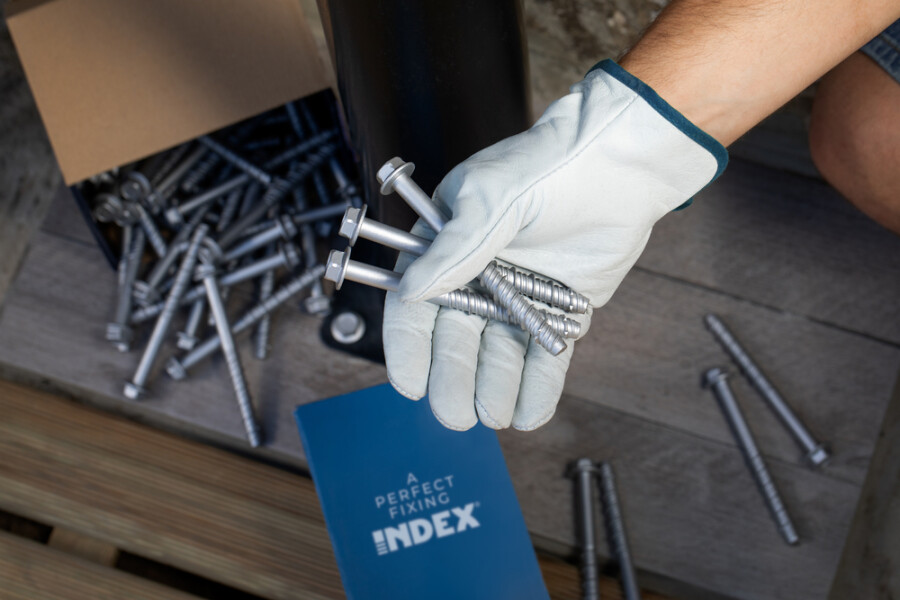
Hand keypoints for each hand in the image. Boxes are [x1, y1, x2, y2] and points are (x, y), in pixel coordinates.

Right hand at [383, 60, 726, 430]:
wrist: (620, 164)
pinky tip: (528, 413)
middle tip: (456, 413)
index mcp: (449, 245)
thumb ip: (454, 247)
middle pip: (456, 339)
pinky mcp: (560, 311)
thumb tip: (413, 289)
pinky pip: (545, 357)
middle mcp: (480, 276)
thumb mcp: (490, 197)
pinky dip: (537, 386)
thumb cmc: (551, 163)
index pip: (416, 304)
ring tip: (493, 415)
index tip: (411, 384)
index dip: (410, 347)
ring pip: (500, 354)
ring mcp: (520, 297)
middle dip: (454, 379)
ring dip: (494, 388)